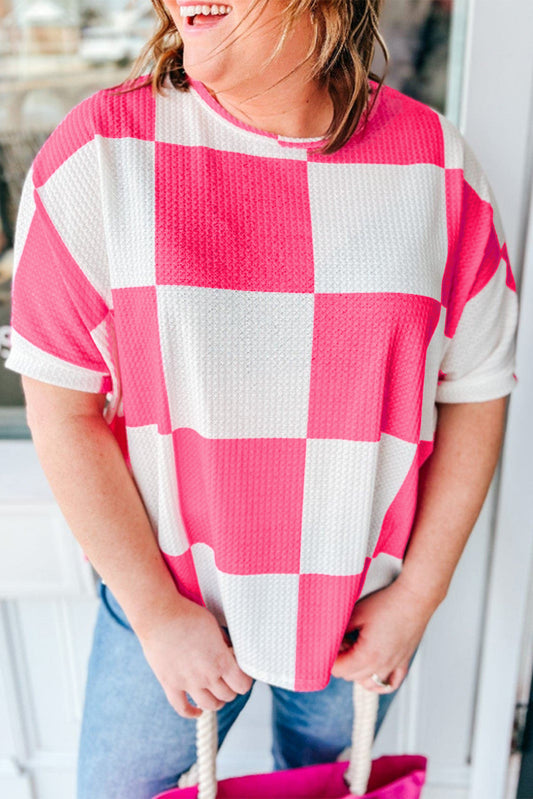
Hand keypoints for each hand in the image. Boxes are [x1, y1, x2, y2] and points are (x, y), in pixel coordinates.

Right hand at [137, 597, 252, 718]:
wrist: (159, 615)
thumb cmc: (188, 616)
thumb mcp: (214, 625)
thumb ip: (224, 643)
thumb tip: (229, 651)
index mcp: (221, 661)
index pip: (242, 685)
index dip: (244, 681)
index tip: (242, 675)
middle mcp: (206, 676)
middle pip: (227, 695)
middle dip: (231, 689)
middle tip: (229, 682)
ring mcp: (188, 683)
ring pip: (209, 705)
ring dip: (216, 702)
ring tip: (217, 695)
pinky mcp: (170, 684)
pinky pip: (182, 708)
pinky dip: (191, 713)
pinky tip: (197, 711)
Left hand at [330, 578, 437, 691]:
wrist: (414, 598)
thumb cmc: (388, 604)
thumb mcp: (356, 613)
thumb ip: (340, 630)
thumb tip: (329, 639)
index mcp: (367, 655)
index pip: (339, 670)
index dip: (329, 658)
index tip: (327, 646)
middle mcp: (381, 666)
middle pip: (351, 676)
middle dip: (341, 662)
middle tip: (341, 641)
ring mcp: (394, 666)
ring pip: (368, 683)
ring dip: (357, 672)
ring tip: (355, 652)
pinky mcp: (404, 662)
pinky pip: (390, 684)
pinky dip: (379, 683)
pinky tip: (373, 671)